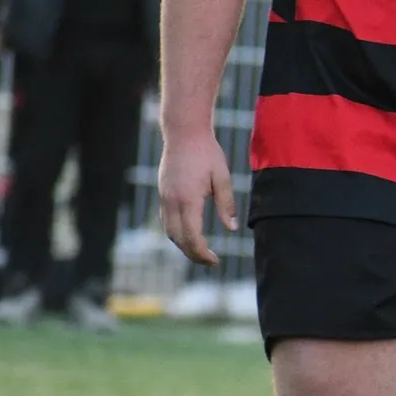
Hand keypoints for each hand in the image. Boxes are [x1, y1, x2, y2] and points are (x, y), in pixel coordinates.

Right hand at [158, 128, 235, 266]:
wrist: (183, 132)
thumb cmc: (206, 152)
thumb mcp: (222, 177)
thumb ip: (226, 203)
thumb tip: (231, 228)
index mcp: (188, 199)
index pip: (192, 237)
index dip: (202, 253)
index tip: (215, 261)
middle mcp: (172, 201)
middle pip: (178, 239)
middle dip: (193, 254)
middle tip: (211, 262)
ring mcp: (164, 197)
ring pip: (169, 231)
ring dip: (183, 245)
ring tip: (201, 251)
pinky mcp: (163, 193)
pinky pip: (166, 220)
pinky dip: (177, 233)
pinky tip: (189, 235)